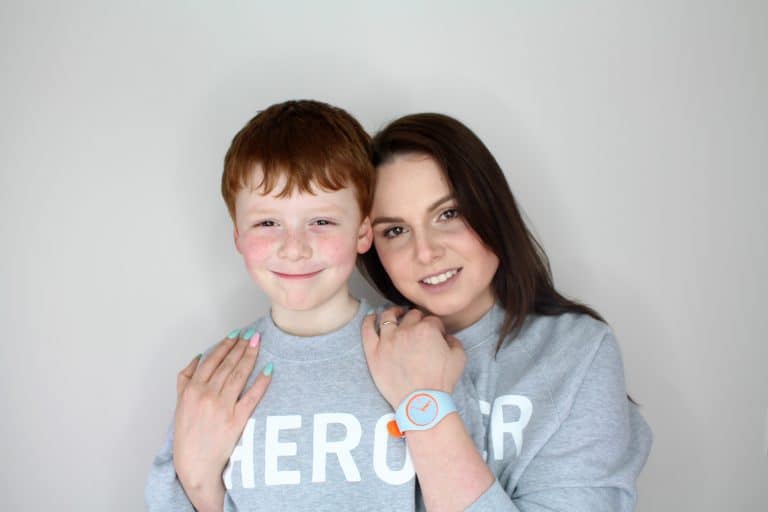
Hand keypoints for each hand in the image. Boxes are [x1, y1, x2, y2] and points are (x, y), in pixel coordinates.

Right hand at [173, 331, 271, 508]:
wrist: (195, 466)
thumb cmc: (187, 436)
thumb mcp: (178, 404)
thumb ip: (185, 379)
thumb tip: (199, 357)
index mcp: (191, 390)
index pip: (212, 360)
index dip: (225, 345)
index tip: (236, 334)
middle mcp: (206, 396)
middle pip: (227, 364)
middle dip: (241, 346)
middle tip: (252, 334)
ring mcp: (222, 407)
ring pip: (238, 375)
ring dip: (249, 356)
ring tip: (258, 343)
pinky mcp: (236, 421)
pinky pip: (252, 396)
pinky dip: (261, 382)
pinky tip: (269, 369)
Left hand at [361, 307, 465, 408]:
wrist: (422, 403)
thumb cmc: (441, 382)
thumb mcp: (459, 357)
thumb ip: (454, 340)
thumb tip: (445, 336)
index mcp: (427, 329)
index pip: (432, 320)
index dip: (436, 327)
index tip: (435, 334)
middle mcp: (405, 330)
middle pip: (411, 316)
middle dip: (417, 320)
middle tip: (418, 328)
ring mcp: (387, 340)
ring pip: (388, 316)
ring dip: (394, 313)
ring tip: (396, 314)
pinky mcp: (374, 352)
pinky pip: (367, 330)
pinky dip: (369, 320)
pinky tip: (372, 318)